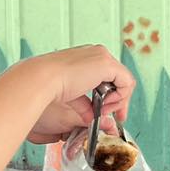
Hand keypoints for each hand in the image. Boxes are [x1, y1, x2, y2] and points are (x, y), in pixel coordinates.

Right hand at [6, 45, 134, 139]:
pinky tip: (106, 104)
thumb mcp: (72, 96)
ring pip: (125, 80)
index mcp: (87, 57)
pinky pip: (126, 82)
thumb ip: (84, 105)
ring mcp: (103, 56)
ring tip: (103, 110)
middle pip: (120, 77)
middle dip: (119, 99)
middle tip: (117, 116)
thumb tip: (90, 117)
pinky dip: (120, 97)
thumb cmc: (50, 86)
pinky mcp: (107, 64)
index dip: (113, 95)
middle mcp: (97, 53)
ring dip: (118, 100)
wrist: (43, 79)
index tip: (109, 111)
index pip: (110, 75)